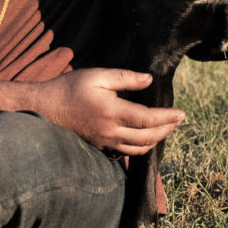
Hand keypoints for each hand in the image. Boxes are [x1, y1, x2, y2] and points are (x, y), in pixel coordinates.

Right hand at [38, 68, 184, 155]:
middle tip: (179, 120)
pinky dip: (141, 146)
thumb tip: (148, 79)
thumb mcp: (97, 75)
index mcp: (112, 112)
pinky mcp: (100, 146)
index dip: (167, 117)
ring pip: (138, 148)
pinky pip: (126, 152)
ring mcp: (105, 141)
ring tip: (166, 128)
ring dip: (156, 140)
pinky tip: (145, 138)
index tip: (182, 113)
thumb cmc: (70, 88)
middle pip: (147, 137)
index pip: (148, 119)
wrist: (46, 107)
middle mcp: (111, 131)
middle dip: (167, 129)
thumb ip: (124, 78)